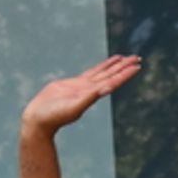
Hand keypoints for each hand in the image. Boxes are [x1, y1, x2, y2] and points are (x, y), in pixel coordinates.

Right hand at [22, 55, 141, 135]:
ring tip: (124, 57)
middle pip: (111, 75)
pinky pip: (91, 73)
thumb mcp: (73, 107)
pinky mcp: (74, 84)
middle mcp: (91, 91)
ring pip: (102, 73)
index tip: (137, 66)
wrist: (40, 119)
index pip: (113, 82)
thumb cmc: (55, 116)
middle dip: (124, 67)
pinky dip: (100, 67)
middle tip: (137, 57)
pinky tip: (106, 64)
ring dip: (114, 66)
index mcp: (93, 95)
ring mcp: (83, 87)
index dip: (125, 74)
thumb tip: (101, 90)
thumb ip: (87, 98)